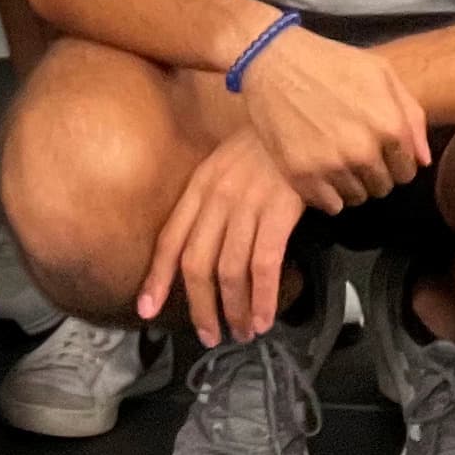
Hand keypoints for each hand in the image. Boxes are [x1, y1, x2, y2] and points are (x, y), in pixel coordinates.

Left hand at [139, 132, 307, 346]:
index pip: (170, 239)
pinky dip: (261, 299)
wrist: (308, 120)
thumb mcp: (228, 165)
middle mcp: (217, 196)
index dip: (156, 278)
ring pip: (229, 271)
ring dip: (234, 310)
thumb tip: (205, 248)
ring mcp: (247, 203)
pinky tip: (263, 318)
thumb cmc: (269, 148)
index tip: (146, 309)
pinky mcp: (278, 211)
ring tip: (240, 331)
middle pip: (196, 264)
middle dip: (200, 307)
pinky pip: (263, 266)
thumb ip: (211, 202)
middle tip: (208, 335)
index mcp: (200, 185)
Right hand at [235, 26, 427, 211]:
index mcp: (389, 126)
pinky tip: (320, 169)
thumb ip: (411, 115)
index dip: (395, 161)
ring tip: (336, 158)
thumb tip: (423, 160)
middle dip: (374, 173)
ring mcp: (331, 166)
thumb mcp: (381, 74)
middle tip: (354, 151)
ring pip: (356, 198)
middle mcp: (363, 152)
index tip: (379, 150)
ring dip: (351, 184)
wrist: (273, 60)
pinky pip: (329, 205)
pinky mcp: (301, 176)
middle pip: (382, 188)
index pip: (407, 171)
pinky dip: (327, 193)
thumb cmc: (331, 62)